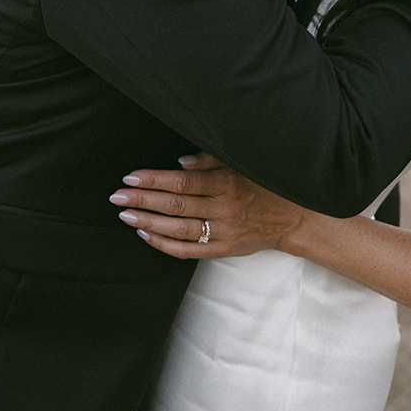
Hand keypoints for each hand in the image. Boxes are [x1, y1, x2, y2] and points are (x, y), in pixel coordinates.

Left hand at [110, 153, 307, 259]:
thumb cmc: (265, 185)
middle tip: (117, 196)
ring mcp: (223, 232)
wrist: (294, 218)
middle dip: (143, 199)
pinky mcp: (224, 249)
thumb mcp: (243, 164)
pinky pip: (189, 250)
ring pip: (178, 229)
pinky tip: (146, 235)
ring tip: (125, 215)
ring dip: (148, 221)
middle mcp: (223, 208)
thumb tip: (181, 163)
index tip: (131, 176)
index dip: (154, 179)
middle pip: (175, 205)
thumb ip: (212, 160)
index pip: (182, 181)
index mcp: (227, 183)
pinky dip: (165, 244)